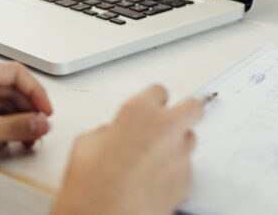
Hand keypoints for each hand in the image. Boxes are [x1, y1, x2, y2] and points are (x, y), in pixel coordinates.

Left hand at [0, 62, 52, 182]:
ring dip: (17, 121)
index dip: (35, 91)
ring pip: (1, 105)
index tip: (46, 111)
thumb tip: (39, 122)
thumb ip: (14, 126)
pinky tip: (7, 142)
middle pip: (10, 89)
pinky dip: (2, 129)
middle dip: (28, 108)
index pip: (14, 73)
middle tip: (40, 127)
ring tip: (28, 138)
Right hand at [51, 85, 203, 214]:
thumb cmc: (92, 186)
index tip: (149, 107)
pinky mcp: (186, 183)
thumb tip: (111, 135)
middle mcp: (165, 130)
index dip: (152, 101)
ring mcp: (180, 156)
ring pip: (191, 139)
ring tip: (154, 157)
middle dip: (183, 112)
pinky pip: (186, 169)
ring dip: (177, 144)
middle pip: (192, 107)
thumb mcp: (85, 145)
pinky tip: (154, 180)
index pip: (159, 91)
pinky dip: (174, 172)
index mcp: (139, 112)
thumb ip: (107, 131)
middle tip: (169, 122)